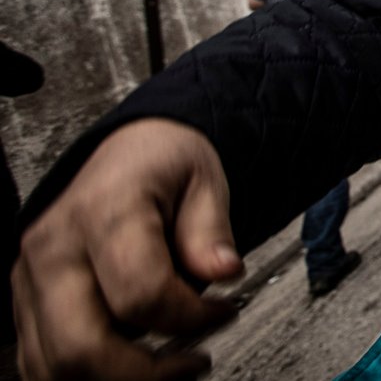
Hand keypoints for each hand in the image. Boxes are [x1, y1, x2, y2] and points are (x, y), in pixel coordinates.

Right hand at [14, 119, 240, 380]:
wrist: (126, 151)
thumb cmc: (164, 164)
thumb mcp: (205, 178)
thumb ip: (211, 230)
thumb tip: (224, 271)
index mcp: (103, 211)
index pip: (140, 294)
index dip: (190, 317)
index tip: (224, 311)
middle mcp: (54, 249)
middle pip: (81, 347)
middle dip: (145, 373)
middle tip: (194, 362)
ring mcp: (31, 281)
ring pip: (54, 368)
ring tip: (168, 368)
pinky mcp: (26, 303)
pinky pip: (40, 364)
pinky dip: (86, 378)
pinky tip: (131, 365)